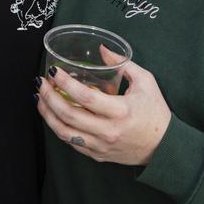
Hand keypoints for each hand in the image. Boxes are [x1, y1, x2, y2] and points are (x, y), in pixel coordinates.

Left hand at [36, 53, 171, 165]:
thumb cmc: (155, 111)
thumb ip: (123, 63)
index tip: (53, 71)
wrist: (164, 147)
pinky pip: (72, 143)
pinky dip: (58, 128)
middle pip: (69, 115)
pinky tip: (52, 116)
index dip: (65, 83)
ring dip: (47, 115)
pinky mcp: (98, 155)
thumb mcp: (146, 81)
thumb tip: (102, 49)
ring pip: (65, 132)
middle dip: (49, 97)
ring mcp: (101, 145)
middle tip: (41, 83)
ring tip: (40, 98)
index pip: (85, 97)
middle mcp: (108, 131)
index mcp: (120, 111)